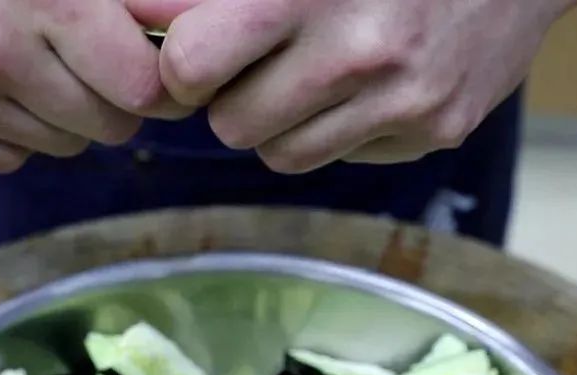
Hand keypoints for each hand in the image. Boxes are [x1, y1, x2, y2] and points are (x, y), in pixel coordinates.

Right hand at [0, 0, 190, 172]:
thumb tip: (191, 22)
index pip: (141, 88)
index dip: (158, 84)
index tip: (154, 71)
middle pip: (108, 126)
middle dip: (114, 100)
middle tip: (91, 62)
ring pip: (62, 146)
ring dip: (65, 116)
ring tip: (33, 61)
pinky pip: (8, 158)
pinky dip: (16, 131)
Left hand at [129, 0, 576, 172]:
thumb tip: (140, 13)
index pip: (190, 64)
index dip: (182, 62)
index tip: (199, 49)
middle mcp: (358, 50)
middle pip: (232, 126)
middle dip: (232, 98)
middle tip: (258, 61)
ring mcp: (403, 100)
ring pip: (282, 156)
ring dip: (281, 122)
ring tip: (312, 70)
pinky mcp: (436, 130)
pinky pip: (342, 158)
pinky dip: (338, 130)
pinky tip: (365, 84)